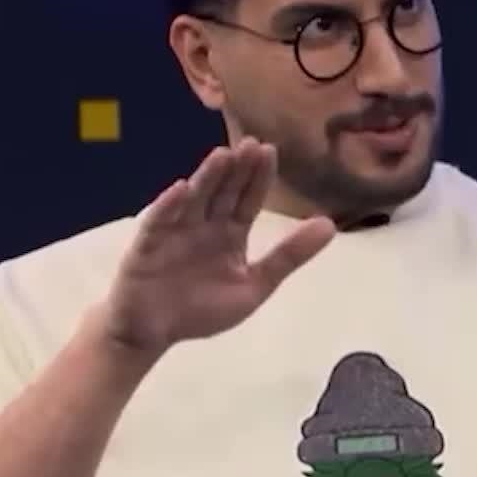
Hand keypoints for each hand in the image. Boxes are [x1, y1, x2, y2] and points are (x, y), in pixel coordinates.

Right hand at [99, 138, 335, 353]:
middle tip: (252, 143)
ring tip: (223, 155)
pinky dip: (169, 206)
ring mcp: (175, 232)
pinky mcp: (147, 247)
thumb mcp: (255, 285)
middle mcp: (204, 225)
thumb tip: (330, 226)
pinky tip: (181, 189)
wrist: (150, 334)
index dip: (258, 177)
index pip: (248, 199)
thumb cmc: (201, 310)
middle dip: (237, 169)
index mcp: (229, 233)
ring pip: (194, 200)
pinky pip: (158, 223)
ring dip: (207, 178)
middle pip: (223, 192)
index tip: (271, 150)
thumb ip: (288, 256)